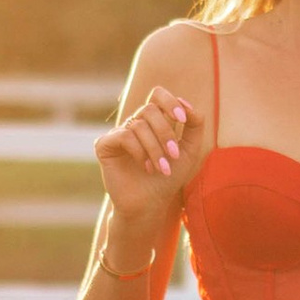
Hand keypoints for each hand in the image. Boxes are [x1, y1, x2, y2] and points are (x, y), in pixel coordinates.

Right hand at [94, 85, 196, 247]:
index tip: (182, 119)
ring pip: (139, 125)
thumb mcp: (190, 150)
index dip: (170, 102)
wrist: (151, 204)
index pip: (157, 95)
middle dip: (165, 132)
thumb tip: (186, 103)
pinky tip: (145, 167)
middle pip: (149, 109)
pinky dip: (139, 151)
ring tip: (161, 168)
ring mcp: (119, 133)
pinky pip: (124, 136)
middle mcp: (135, 123)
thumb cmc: (169, 178)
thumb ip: (195, 125)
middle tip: (174, 155)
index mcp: (154, 121)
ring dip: (155, 148)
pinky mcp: (105, 145)